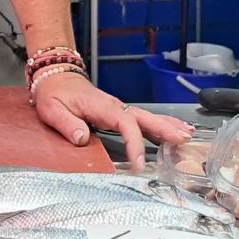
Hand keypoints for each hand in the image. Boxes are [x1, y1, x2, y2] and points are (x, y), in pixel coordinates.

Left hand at [32, 72, 193, 169]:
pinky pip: (143, 119)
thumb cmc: (54, 93)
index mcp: (101, 106)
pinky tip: (174, 130)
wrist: (55, 76)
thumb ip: (67, 124)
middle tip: (182, 140)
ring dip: (168, 125)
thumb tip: (82, 138)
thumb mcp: (52, 109)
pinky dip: (161, 124)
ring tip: (187, 135)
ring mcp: (119, 108)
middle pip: (144, 117)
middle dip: (165, 128)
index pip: (125, 124)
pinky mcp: (119, 113)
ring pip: (148, 117)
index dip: (135, 143)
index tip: (139, 162)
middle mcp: (115, 106)